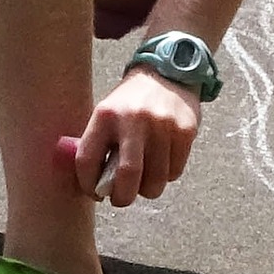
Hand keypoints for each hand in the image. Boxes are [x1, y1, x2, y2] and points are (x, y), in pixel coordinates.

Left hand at [73, 68, 202, 205]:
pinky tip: (160, 163)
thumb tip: (97, 187)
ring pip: (154, 180)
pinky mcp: (185, 132)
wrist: (166, 74)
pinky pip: (174, 172)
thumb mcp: (106, 115)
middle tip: (120, 199)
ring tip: (142, 180)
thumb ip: (99, 146)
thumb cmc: (130, 103)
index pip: (88, 160)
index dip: (88, 184)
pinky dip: (165, 177)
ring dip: (146, 190)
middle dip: (122, 198)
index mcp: (105, 116)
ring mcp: (162, 126)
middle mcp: (134, 120)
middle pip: (128, 176)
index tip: (94, 192)